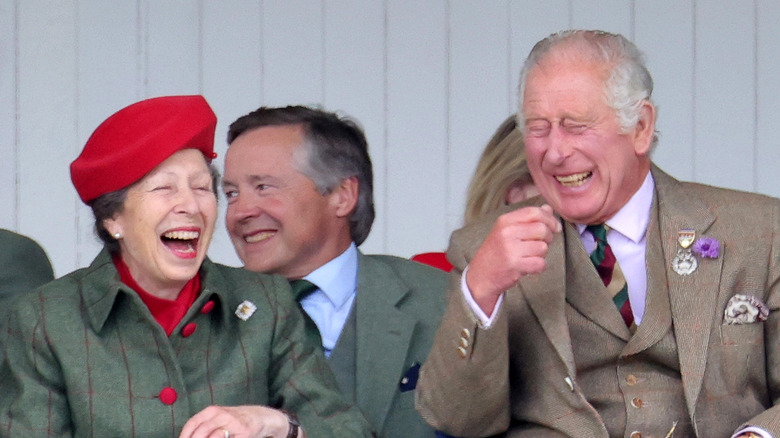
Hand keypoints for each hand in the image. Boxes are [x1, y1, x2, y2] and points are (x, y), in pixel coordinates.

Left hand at [179, 405, 295, 437]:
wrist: (260, 417)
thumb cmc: (235, 421)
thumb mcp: (218, 419)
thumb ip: (204, 427)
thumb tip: (187, 437)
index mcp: (212, 411)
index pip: (192, 424)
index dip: (184, 436)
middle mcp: (221, 414)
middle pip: (201, 432)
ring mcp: (233, 423)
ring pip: (215, 437)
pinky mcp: (244, 432)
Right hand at [466, 204, 560, 313]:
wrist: (481, 276)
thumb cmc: (495, 253)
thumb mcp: (506, 230)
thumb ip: (528, 219)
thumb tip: (548, 209)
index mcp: (505, 221)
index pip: (534, 212)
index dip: (549, 219)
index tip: (555, 227)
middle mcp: (507, 232)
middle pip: (542, 229)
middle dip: (548, 238)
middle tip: (540, 245)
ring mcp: (510, 249)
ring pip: (543, 247)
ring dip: (541, 254)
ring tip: (529, 257)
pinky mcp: (515, 265)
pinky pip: (540, 263)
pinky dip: (538, 267)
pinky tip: (528, 267)